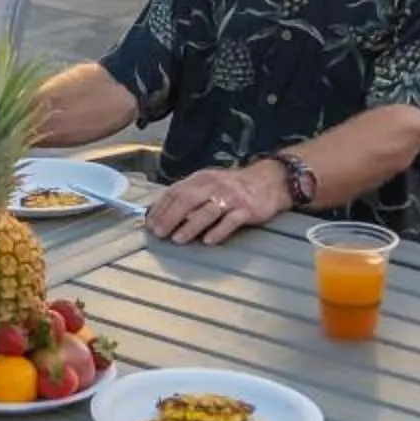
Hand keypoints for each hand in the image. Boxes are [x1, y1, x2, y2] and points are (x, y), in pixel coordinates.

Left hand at [145, 163, 282, 244]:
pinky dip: (219, 231)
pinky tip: (208, 241)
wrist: (270, 181)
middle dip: (170, 217)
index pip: (176, 191)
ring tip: (178, 239)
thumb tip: (162, 211)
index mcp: (202, 179)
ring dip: (190, 225)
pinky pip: (231, 221)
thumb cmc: (234, 187)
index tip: (150, 223)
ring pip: (207, 211)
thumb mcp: (210, 183)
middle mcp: (215, 186)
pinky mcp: (247, 209)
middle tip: (159, 232)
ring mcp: (231, 197)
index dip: (161, 207)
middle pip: (188, 200)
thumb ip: (189, 194)